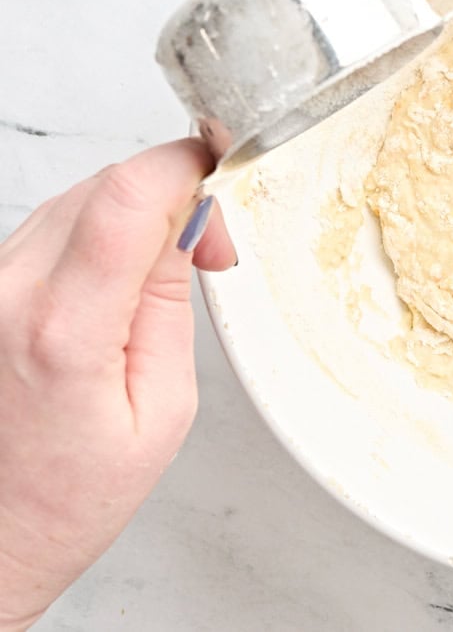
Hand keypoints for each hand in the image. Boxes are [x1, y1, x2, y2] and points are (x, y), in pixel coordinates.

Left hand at [0, 140, 235, 630]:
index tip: (220, 166)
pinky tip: (120, 277)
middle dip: (171, 194)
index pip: (125, 196)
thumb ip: (170, 306)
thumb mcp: (160, 411)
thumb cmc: (62, 499)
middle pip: (102, 186)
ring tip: (166, 269)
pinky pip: (45, 230)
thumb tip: (186, 227)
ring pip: (73, 201)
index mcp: (62, 329)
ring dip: (133, 214)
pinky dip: (96, 233)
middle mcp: (6, 294)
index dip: (182, 163)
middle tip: (209, 248)